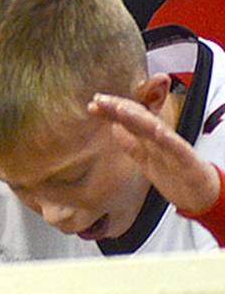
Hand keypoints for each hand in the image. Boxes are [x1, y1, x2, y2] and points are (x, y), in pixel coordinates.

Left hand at [88, 93, 220, 214]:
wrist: (201, 195)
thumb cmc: (175, 176)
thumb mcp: (145, 160)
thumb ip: (131, 144)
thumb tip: (114, 128)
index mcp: (149, 139)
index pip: (129, 120)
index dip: (111, 111)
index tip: (93, 104)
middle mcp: (160, 139)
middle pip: (138, 119)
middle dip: (118, 107)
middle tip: (99, 99)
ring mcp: (173, 148)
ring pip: (154, 128)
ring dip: (138, 117)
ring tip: (121, 108)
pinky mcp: (187, 159)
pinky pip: (176, 147)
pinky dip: (167, 137)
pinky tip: (156, 129)